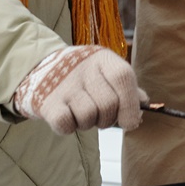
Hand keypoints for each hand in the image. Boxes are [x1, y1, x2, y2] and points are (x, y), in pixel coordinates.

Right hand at [13, 45, 145, 133]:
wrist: (40, 69)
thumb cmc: (82, 77)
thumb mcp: (105, 73)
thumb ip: (126, 88)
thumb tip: (144, 105)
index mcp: (102, 58)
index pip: (123, 77)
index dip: (130, 104)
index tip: (130, 122)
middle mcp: (83, 67)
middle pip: (108, 104)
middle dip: (108, 119)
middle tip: (99, 116)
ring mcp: (63, 84)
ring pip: (88, 116)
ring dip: (87, 123)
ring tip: (80, 112)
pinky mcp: (46, 101)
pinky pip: (65, 124)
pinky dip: (69, 127)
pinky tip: (67, 116)